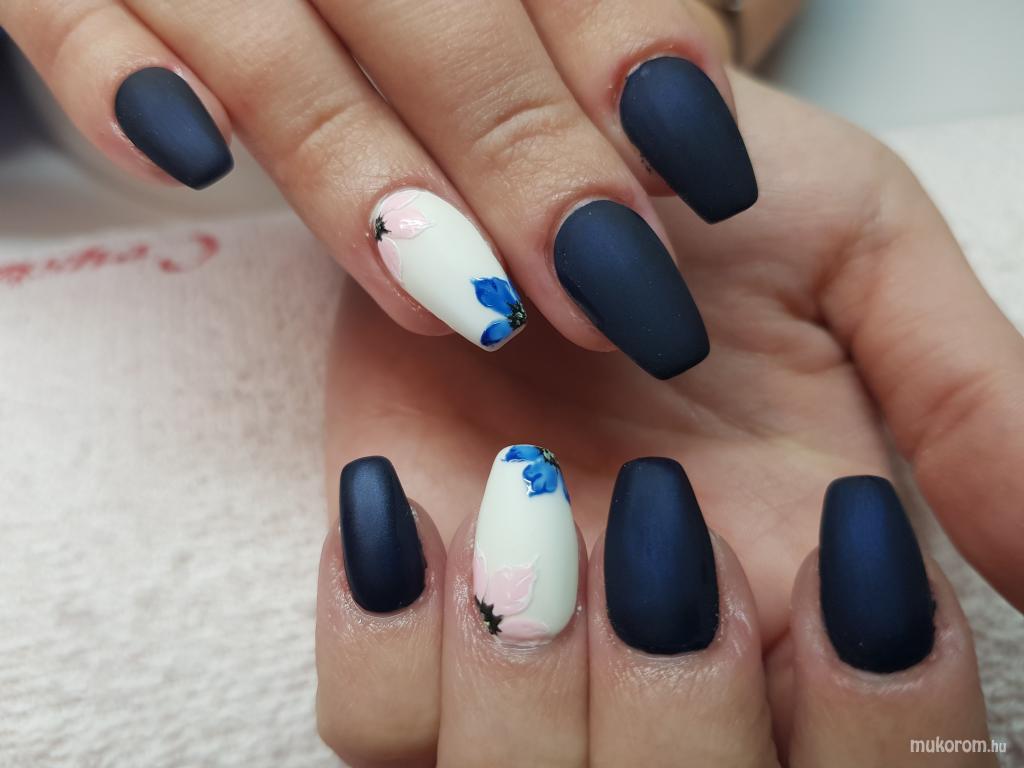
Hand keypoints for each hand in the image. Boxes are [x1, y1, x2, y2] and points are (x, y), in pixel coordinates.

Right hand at [3, 0, 754, 377]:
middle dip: (526, 162)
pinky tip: (191, 163)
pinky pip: (69, 14)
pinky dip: (120, 80)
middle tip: (603, 291)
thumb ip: (586, 41)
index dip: (628, 63)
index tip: (699, 181)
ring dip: (363, 174)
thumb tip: (673, 160)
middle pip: (443, 24)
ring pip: (277, 46)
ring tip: (459, 303)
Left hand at [314, 70, 1019, 763]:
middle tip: (661, 511)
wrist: (532, 172)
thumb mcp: (860, 256)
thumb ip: (968, 398)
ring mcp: (521, 647)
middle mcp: (666, 654)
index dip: (874, 715)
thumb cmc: (698, 209)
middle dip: (678, 708)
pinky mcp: (398, 607)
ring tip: (524, 493)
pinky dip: (385, 642)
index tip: (827, 533)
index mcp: (807, 598)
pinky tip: (416, 508)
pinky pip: (371, 726)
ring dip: (523, 682)